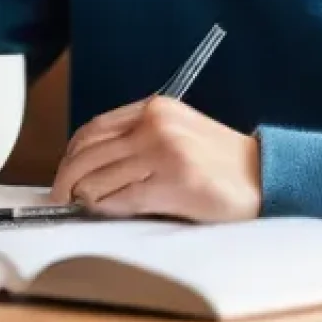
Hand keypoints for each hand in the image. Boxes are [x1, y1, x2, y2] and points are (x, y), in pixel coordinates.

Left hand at [48, 96, 261, 221]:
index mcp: (155, 108)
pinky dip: (104, 209)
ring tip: (81, 209)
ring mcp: (163, 152)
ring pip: (99, 178)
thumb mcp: (177, 131)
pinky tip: (104, 212)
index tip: (64, 173)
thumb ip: (139, 138)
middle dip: (66, 180)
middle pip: (89, 153)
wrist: (262, 174)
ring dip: (83, 198)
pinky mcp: (172, 181)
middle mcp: (155, 125)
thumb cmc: (219, 160)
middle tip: (59, 199)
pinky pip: (121, 199)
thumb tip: (91, 167)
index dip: (71, 154)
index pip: (95, 128)